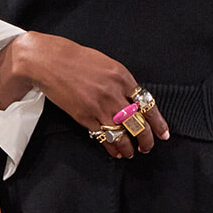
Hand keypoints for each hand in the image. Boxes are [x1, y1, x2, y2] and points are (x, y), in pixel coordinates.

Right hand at [0, 32, 169, 158]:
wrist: (49, 61)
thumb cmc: (76, 59)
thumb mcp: (106, 63)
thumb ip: (122, 82)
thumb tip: (133, 100)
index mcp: (122, 77)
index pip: (148, 104)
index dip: (158, 122)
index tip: (163, 133)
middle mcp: (114, 93)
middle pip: (138, 123)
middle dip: (147, 139)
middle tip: (148, 146)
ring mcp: (99, 106)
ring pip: (123, 134)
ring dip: (130, 147)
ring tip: (132, 152)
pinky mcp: (84, 117)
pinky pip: (103, 136)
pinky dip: (112, 146)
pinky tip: (116, 151)